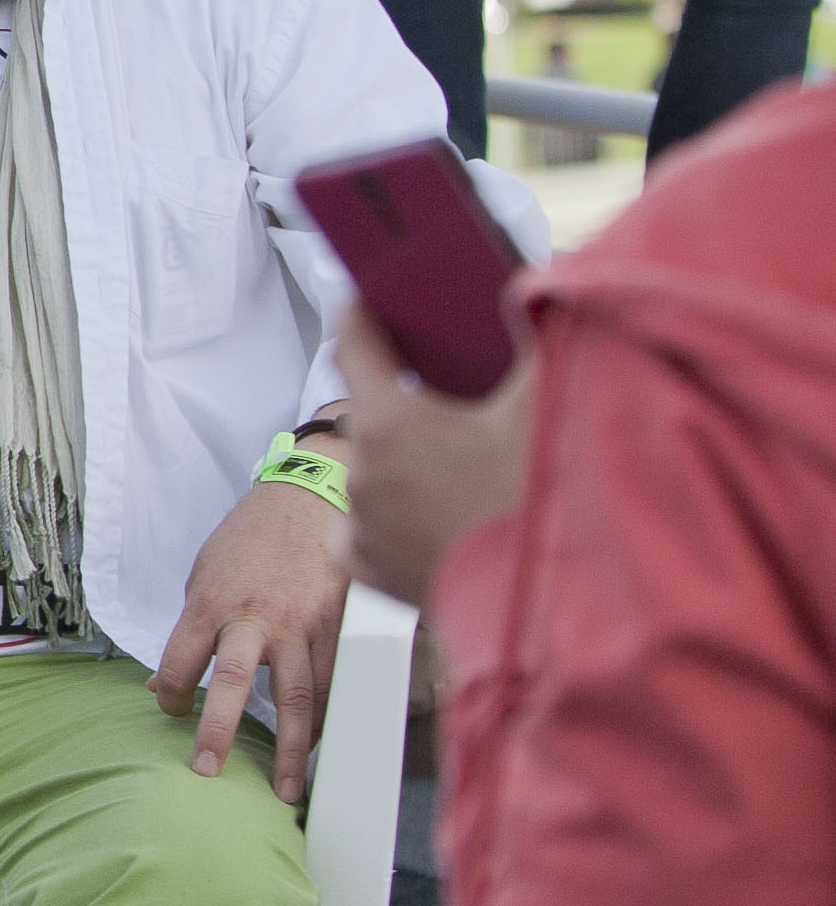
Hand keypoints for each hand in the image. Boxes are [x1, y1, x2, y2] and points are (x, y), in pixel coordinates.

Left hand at [149, 469, 351, 802]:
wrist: (306, 500)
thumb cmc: (248, 539)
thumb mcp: (202, 574)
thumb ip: (189, 629)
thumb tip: (164, 681)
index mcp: (210, 603)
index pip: (180, 661)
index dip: (172, 693)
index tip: (173, 708)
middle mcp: (254, 618)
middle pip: (234, 683)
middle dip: (219, 731)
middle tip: (207, 770)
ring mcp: (300, 625)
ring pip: (297, 695)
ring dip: (293, 747)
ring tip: (286, 788)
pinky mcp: (336, 627)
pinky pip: (332, 681)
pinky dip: (326, 717)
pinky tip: (320, 743)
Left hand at [341, 303, 537, 609]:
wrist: (552, 610)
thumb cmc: (541, 508)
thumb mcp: (545, 409)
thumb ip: (536, 339)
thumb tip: (534, 295)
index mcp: (390, 424)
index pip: (353, 343)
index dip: (362, 313)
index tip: (367, 299)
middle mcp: (363, 474)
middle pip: (373, 412)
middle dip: (406, 399)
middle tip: (451, 398)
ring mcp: (361, 524)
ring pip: (376, 470)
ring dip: (406, 462)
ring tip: (460, 468)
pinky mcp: (369, 569)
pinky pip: (368, 524)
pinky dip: (397, 513)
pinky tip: (440, 514)